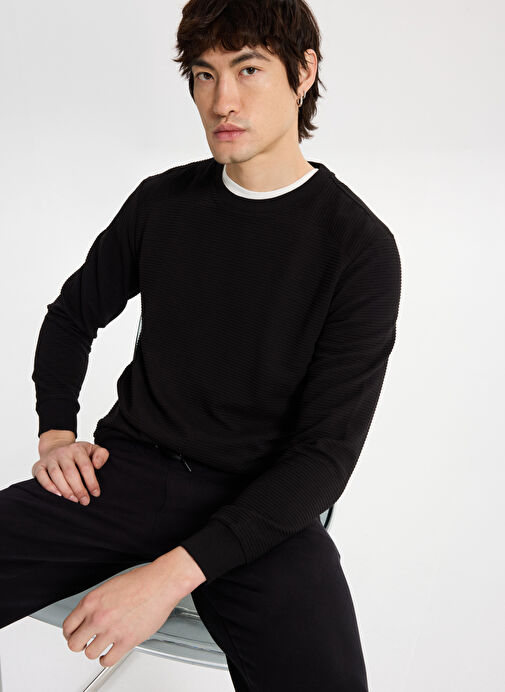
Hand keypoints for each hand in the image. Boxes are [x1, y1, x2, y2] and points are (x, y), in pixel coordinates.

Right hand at [32, 441, 108, 504]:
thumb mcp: (93, 449)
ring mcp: (50, 459)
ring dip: (65, 489)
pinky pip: (41, 476)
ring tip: (74, 500)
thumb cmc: (77, 454)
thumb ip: (101, 455)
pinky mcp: (38, 466)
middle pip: (70, 472)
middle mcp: (62, 453)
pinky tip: (58, 495)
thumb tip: (97, 465)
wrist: (56, 446)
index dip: (91, 481)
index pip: (85, 466)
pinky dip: (49, 486)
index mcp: (77, 449)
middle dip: (78, 489)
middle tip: (85, 501)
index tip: (96, 493)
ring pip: (56, 475)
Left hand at [62, 561, 186, 666]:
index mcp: (92, 601)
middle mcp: (98, 617)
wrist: (161, 583)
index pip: (68, 626)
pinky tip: (109, 653)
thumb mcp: (110, 586)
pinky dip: (106, 659)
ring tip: (101, 647)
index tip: (74, 634)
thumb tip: (91, 615)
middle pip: (74, 644)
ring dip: (95, 651)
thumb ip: (97, 603)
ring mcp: (112, 630)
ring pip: (90, 653)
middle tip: (85, 643)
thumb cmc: (142, 581)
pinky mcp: (127, 641)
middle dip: (79, 644)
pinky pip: (107, 660)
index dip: (70, 633)